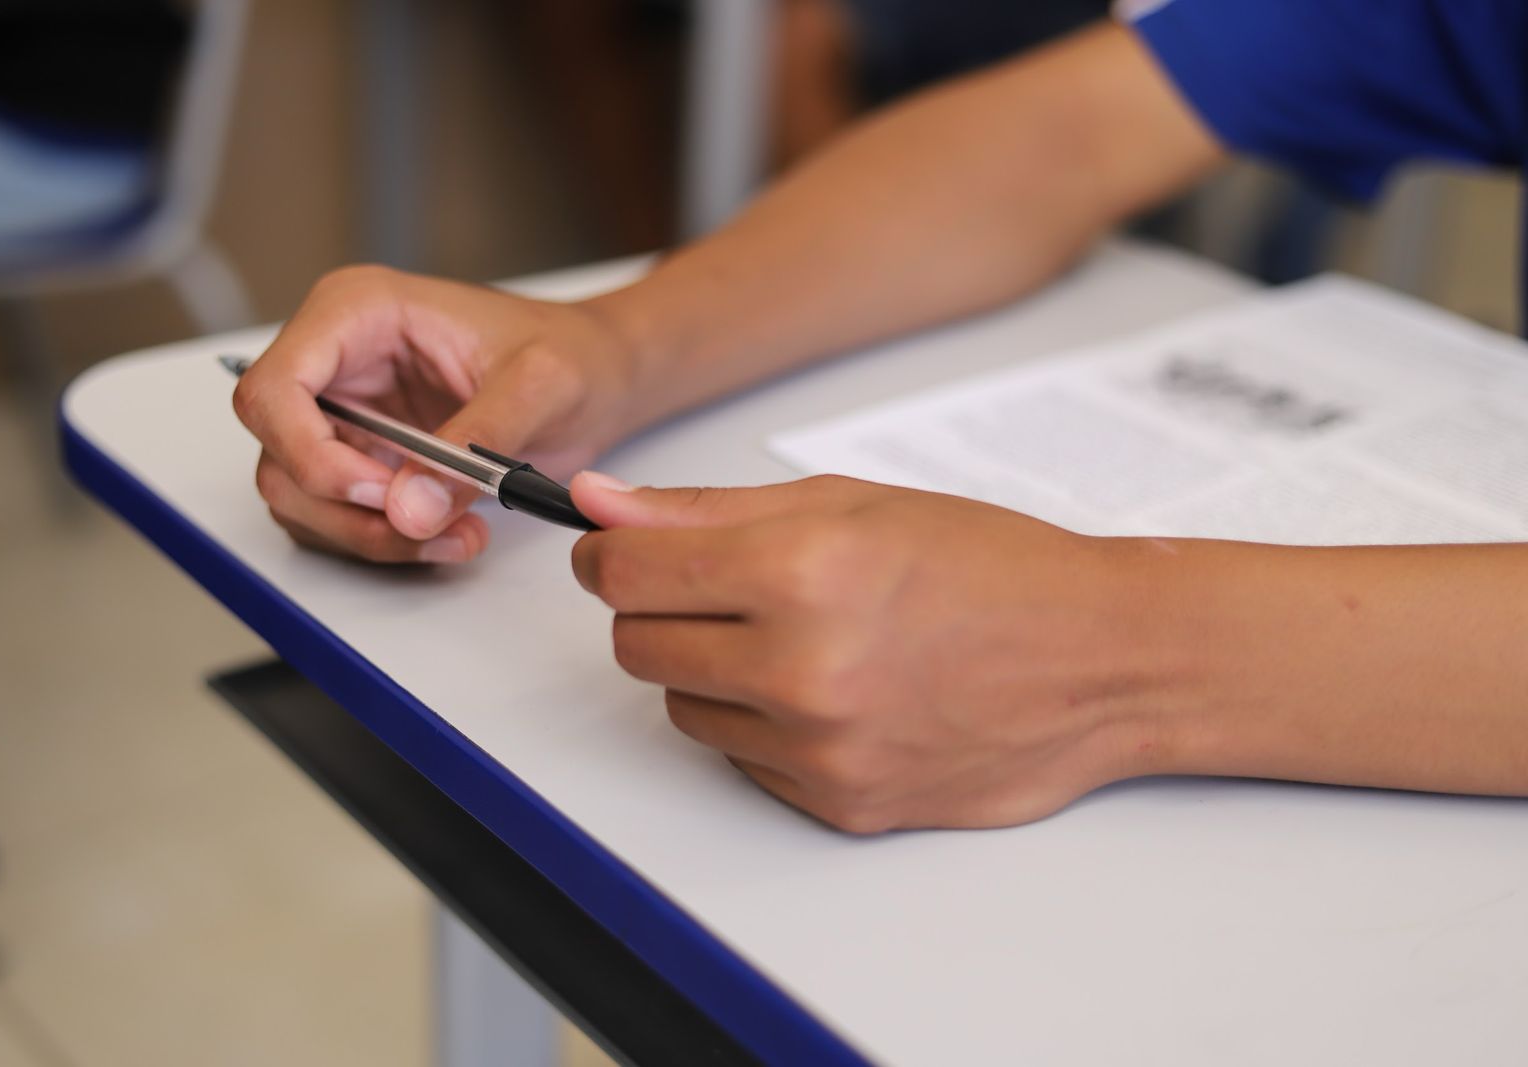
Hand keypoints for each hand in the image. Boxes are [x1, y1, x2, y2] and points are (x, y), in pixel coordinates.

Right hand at [232, 265, 640, 562]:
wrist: (600, 375)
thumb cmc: (572, 354)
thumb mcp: (541, 383)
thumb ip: (477, 438)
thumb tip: (408, 509)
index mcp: (358, 311)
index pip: (272, 389)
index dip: (307, 453)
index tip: (378, 492)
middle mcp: (337, 360)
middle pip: (279, 455)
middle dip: (346, 509)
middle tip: (428, 525)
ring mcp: (345, 413)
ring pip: (303, 497)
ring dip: (371, 535)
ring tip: (457, 535)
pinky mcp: (366, 457)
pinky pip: (340, 516)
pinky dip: (387, 541)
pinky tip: (450, 534)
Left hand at [569, 473, 1172, 831]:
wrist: (1101, 660)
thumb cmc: (992, 569)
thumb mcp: (853, 505)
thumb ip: (709, 509)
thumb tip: (602, 505)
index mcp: (800, 573)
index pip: (625, 574)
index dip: (608, 556)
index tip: (617, 552)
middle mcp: (802, 671)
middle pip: (638, 647)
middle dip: (659, 612)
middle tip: (725, 591)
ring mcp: (820, 750)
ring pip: (684, 710)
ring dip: (714, 674)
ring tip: (800, 642)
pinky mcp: (838, 805)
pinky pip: (743, 762)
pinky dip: (765, 727)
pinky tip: (835, 693)